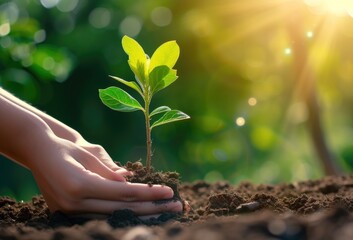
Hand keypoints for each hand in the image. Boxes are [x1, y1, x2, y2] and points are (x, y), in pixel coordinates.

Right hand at [29, 134, 182, 215]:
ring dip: (142, 215)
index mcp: (79, 185)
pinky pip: (103, 217)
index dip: (148, 193)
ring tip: (165, 212)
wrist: (37, 151)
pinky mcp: (68, 214)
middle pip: (121, 209)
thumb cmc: (65, 146)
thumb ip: (109, 170)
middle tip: (176, 206)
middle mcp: (74, 203)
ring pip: (114, 217)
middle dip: (152, 208)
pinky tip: (143, 214)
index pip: (123, 193)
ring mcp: (69, 212)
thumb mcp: (89, 153)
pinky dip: (124, 215)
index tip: (169, 192)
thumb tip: (130, 180)